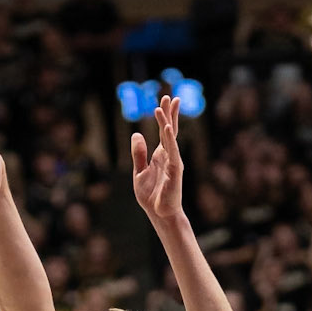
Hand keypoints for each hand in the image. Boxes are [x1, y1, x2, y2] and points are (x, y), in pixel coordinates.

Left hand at [131, 93, 183, 220]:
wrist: (160, 214)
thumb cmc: (151, 196)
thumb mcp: (139, 172)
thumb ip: (138, 154)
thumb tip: (136, 134)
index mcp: (161, 155)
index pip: (165, 131)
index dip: (166, 116)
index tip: (166, 100)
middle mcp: (169, 155)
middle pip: (170, 130)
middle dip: (170, 113)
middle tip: (171, 96)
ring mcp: (173, 162)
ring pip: (170, 137)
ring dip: (168, 121)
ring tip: (165, 105)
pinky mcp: (175, 170)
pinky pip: (172, 151)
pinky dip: (171, 139)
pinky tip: (168, 128)